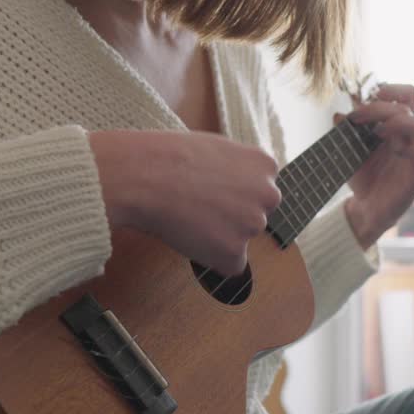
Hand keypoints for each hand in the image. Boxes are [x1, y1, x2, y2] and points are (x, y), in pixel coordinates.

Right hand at [89, 130, 280, 275]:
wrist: (146, 176)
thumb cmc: (171, 157)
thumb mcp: (218, 149)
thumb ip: (239, 170)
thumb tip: (238, 189)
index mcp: (265, 166)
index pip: (259, 191)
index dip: (232, 194)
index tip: (212, 189)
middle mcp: (268, 195)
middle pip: (254, 216)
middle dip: (233, 217)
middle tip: (200, 207)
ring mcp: (254, 225)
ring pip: (240, 240)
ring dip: (220, 237)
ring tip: (190, 217)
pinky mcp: (235, 252)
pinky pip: (230, 265)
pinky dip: (212, 258)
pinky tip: (191, 236)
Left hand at [341, 84, 413, 247]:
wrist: (366, 207)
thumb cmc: (362, 177)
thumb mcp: (349, 152)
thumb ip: (345, 133)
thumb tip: (338, 114)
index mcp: (395, 124)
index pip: (403, 94)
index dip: (387, 90)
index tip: (360, 103)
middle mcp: (409, 134)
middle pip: (410, 103)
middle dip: (382, 105)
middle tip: (358, 118)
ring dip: (397, 123)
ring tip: (376, 134)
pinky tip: (396, 152)